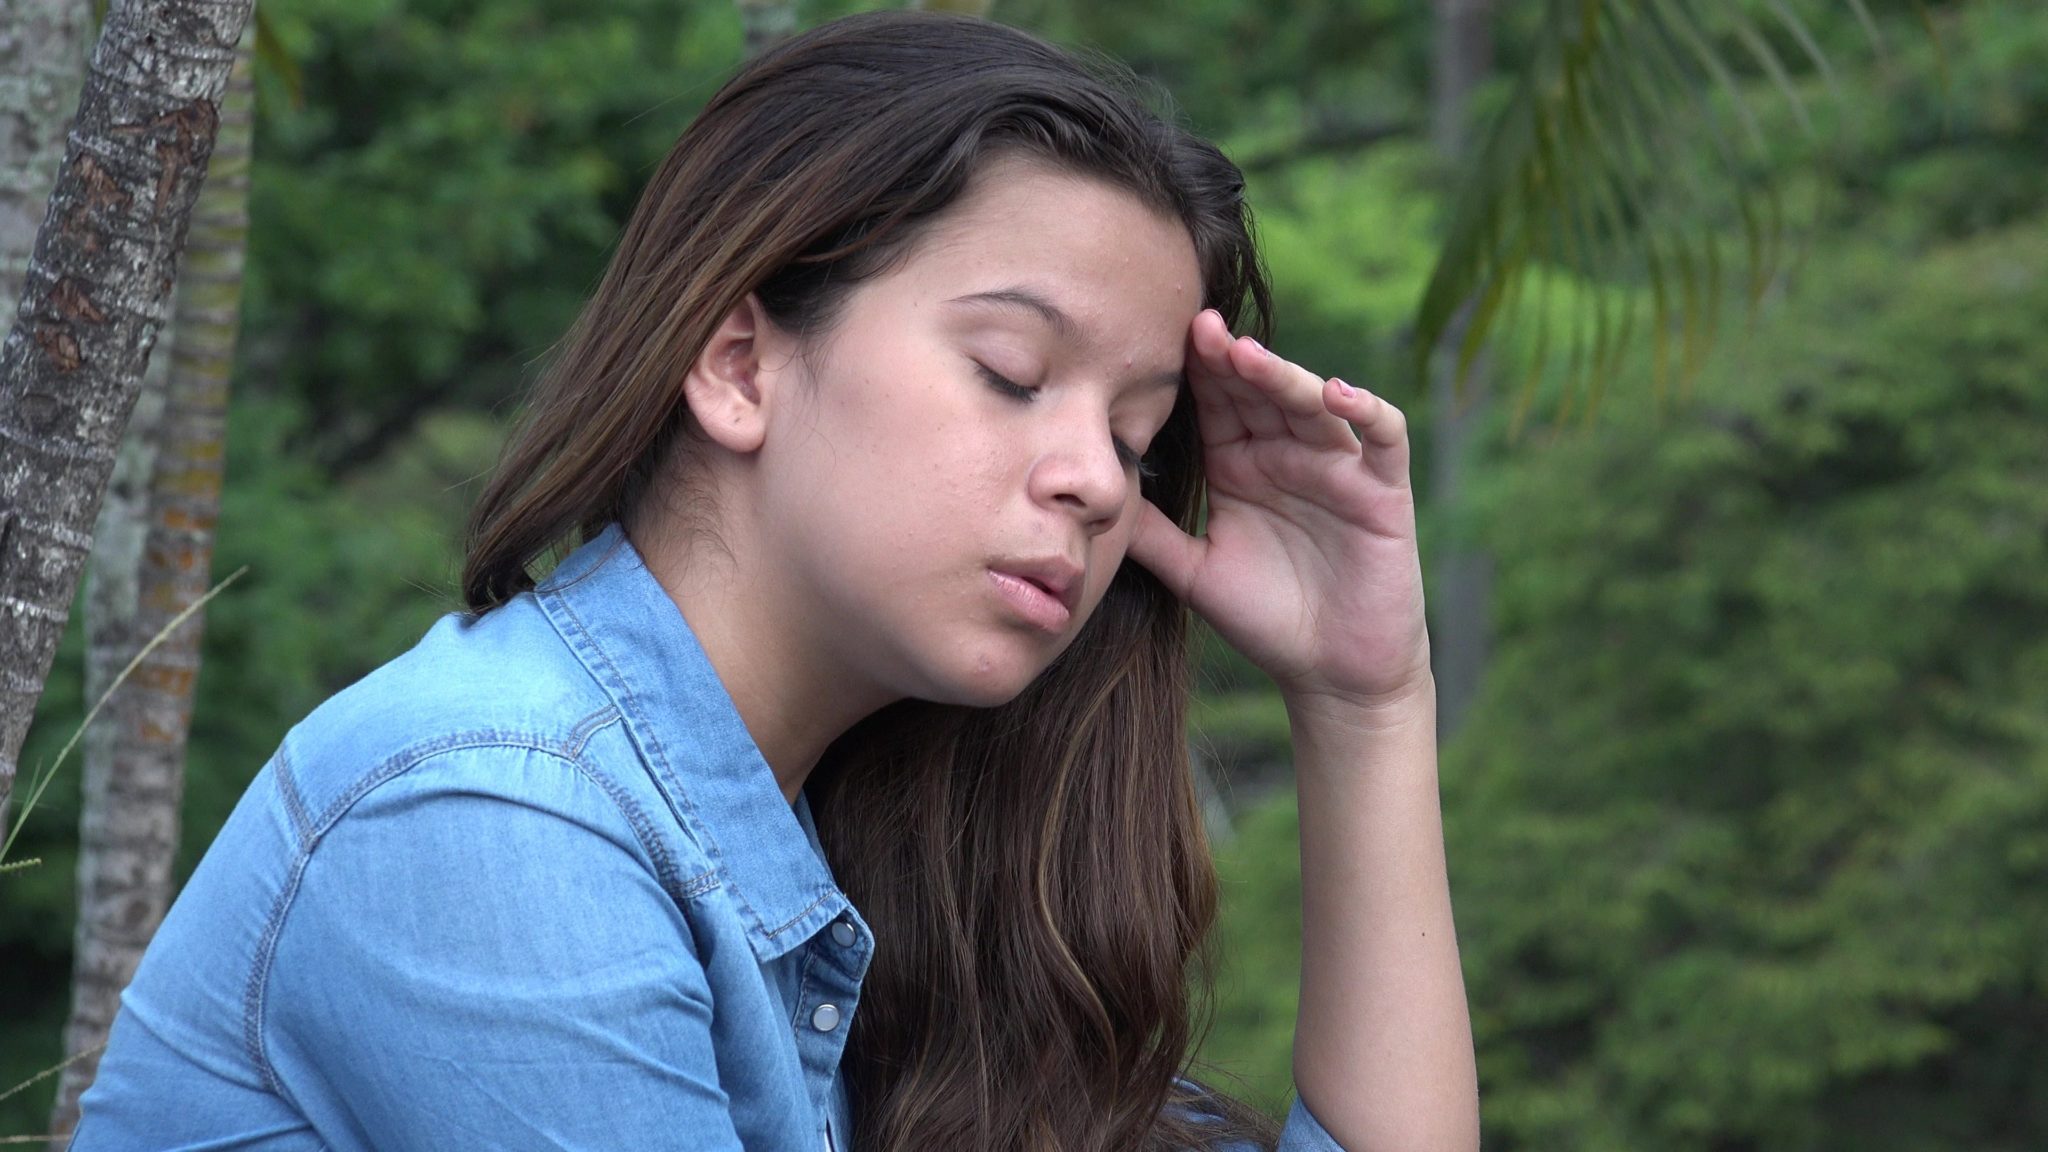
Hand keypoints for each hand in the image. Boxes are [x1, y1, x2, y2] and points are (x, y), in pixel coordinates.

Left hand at [1127, 309, 1430, 711]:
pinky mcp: (1384, 490)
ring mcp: (1338, 468)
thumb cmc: (1266, 620)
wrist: (1332, 675)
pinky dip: (1366, 411)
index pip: (1217, 403)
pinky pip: (1383, 436)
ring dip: (1283, 376)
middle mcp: (1288, 456)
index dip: (1194, 373)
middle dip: (1230, 360)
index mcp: (1241, 466)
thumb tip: (1089, 496)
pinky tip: (1336, 395)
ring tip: (1246, 356)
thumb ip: (1152, 532)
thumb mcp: (1193, 572)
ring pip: (1313, 404)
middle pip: (1260, 391)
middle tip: (1196, 330)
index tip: (1157, 343)